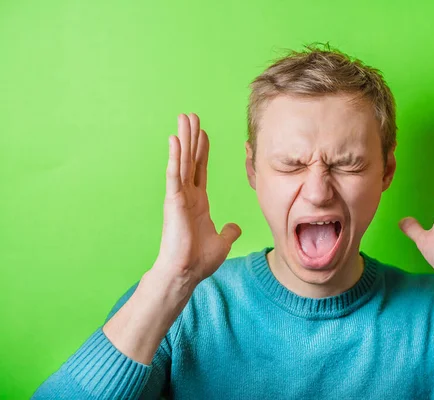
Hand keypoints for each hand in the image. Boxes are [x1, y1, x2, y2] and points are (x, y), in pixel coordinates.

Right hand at [153, 113, 241, 287]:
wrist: (186, 273)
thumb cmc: (198, 260)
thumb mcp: (222, 241)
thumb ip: (228, 231)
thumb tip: (234, 226)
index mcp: (198, 202)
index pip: (200, 169)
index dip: (202, 150)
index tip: (203, 132)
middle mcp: (188, 195)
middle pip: (190, 159)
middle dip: (191, 137)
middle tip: (191, 115)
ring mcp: (179, 197)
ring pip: (182, 161)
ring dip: (183, 138)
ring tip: (183, 118)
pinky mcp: (174, 201)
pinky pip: (174, 175)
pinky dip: (174, 157)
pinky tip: (174, 140)